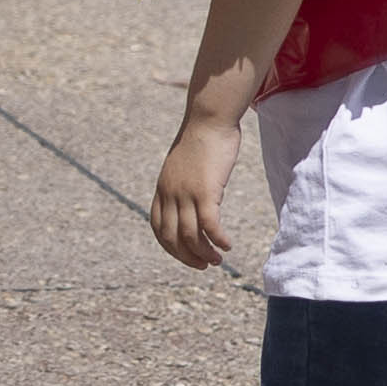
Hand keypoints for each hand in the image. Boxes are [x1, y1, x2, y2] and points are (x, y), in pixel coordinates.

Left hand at [147, 107, 247, 274]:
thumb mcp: (186, 165)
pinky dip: (218, 239)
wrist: (209, 120)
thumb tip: (200, 196)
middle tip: (204, 265)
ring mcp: (186, 194)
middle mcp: (170, 195)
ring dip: (203, 252)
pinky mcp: (206, 191)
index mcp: (162, 190)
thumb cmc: (203, 138)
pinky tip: (228, 245)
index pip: (158, 229)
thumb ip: (186, 183)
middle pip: (172, 238)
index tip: (188, 255)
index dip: (171, 247)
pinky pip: (209, 224)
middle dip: (186, 256)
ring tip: (217, 260)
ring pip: (190, 235)